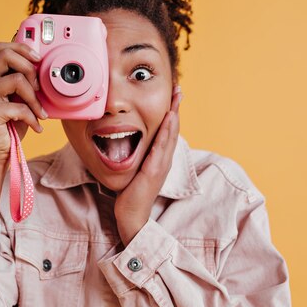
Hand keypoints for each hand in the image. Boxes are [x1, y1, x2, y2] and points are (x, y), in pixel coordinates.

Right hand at [0, 42, 47, 165]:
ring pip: (17, 79)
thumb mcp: (19, 101)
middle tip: (39, 87)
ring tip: (40, 113)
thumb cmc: (9, 128)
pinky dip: (32, 118)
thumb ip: (24, 85)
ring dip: (35, 98)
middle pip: (5, 54)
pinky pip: (20, 107)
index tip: (39, 59)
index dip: (21, 47)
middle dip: (29, 67)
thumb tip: (41, 68)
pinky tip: (36, 127)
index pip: (1, 48)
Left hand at [114, 87, 181, 244]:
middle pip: (173, 129)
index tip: (173, 96)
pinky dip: (166, 132)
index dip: (172, 113)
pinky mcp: (154, 171)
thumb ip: (136, 157)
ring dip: (174, 115)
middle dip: (176, 108)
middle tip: (179, 89)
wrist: (131, 217)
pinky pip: (161, 148)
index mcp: (160, 159)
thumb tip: (126, 142)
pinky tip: (168, 119)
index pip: (167, 132)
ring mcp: (161, 165)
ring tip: (177, 98)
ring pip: (170, 135)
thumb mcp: (134, 170)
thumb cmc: (131, 195)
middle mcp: (164, 160)